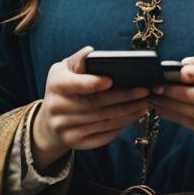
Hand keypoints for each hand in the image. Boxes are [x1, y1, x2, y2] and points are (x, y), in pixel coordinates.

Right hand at [31, 45, 151, 171]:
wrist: (49, 120)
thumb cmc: (63, 88)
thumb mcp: (65, 69)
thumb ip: (78, 60)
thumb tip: (90, 52)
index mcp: (55, 85)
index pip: (75, 84)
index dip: (93, 83)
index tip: (111, 80)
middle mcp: (57, 108)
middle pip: (96, 104)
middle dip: (124, 98)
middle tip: (144, 91)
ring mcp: (65, 128)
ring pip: (103, 121)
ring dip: (127, 113)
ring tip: (145, 104)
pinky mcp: (74, 142)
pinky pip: (102, 136)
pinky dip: (120, 127)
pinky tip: (132, 117)